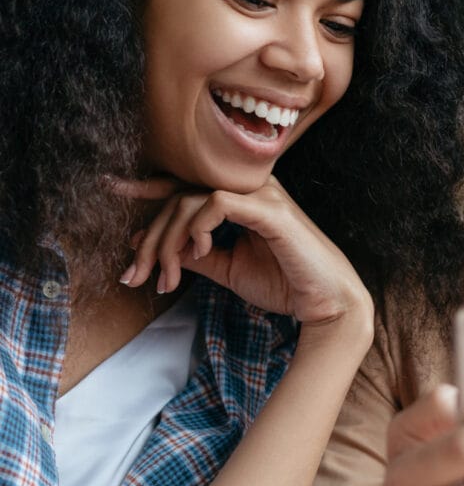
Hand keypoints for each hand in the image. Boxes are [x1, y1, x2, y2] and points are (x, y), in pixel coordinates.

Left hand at [117, 176, 371, 327]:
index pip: (189, 183)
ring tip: (167, 277)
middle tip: (135, 273)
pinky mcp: (270, 210)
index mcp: (242, 199)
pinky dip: (197, 228)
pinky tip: (199, 253)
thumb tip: (154, 247)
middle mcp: (251, 189)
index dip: (150, 185)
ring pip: (192, 198)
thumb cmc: (285, 282)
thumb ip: (198, 254)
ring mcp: (262, 196)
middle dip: (150, 235)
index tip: (114, 188)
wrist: (326, 302)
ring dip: (168, 240)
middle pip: (180, 194)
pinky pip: (216, 203)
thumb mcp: (229, 268)